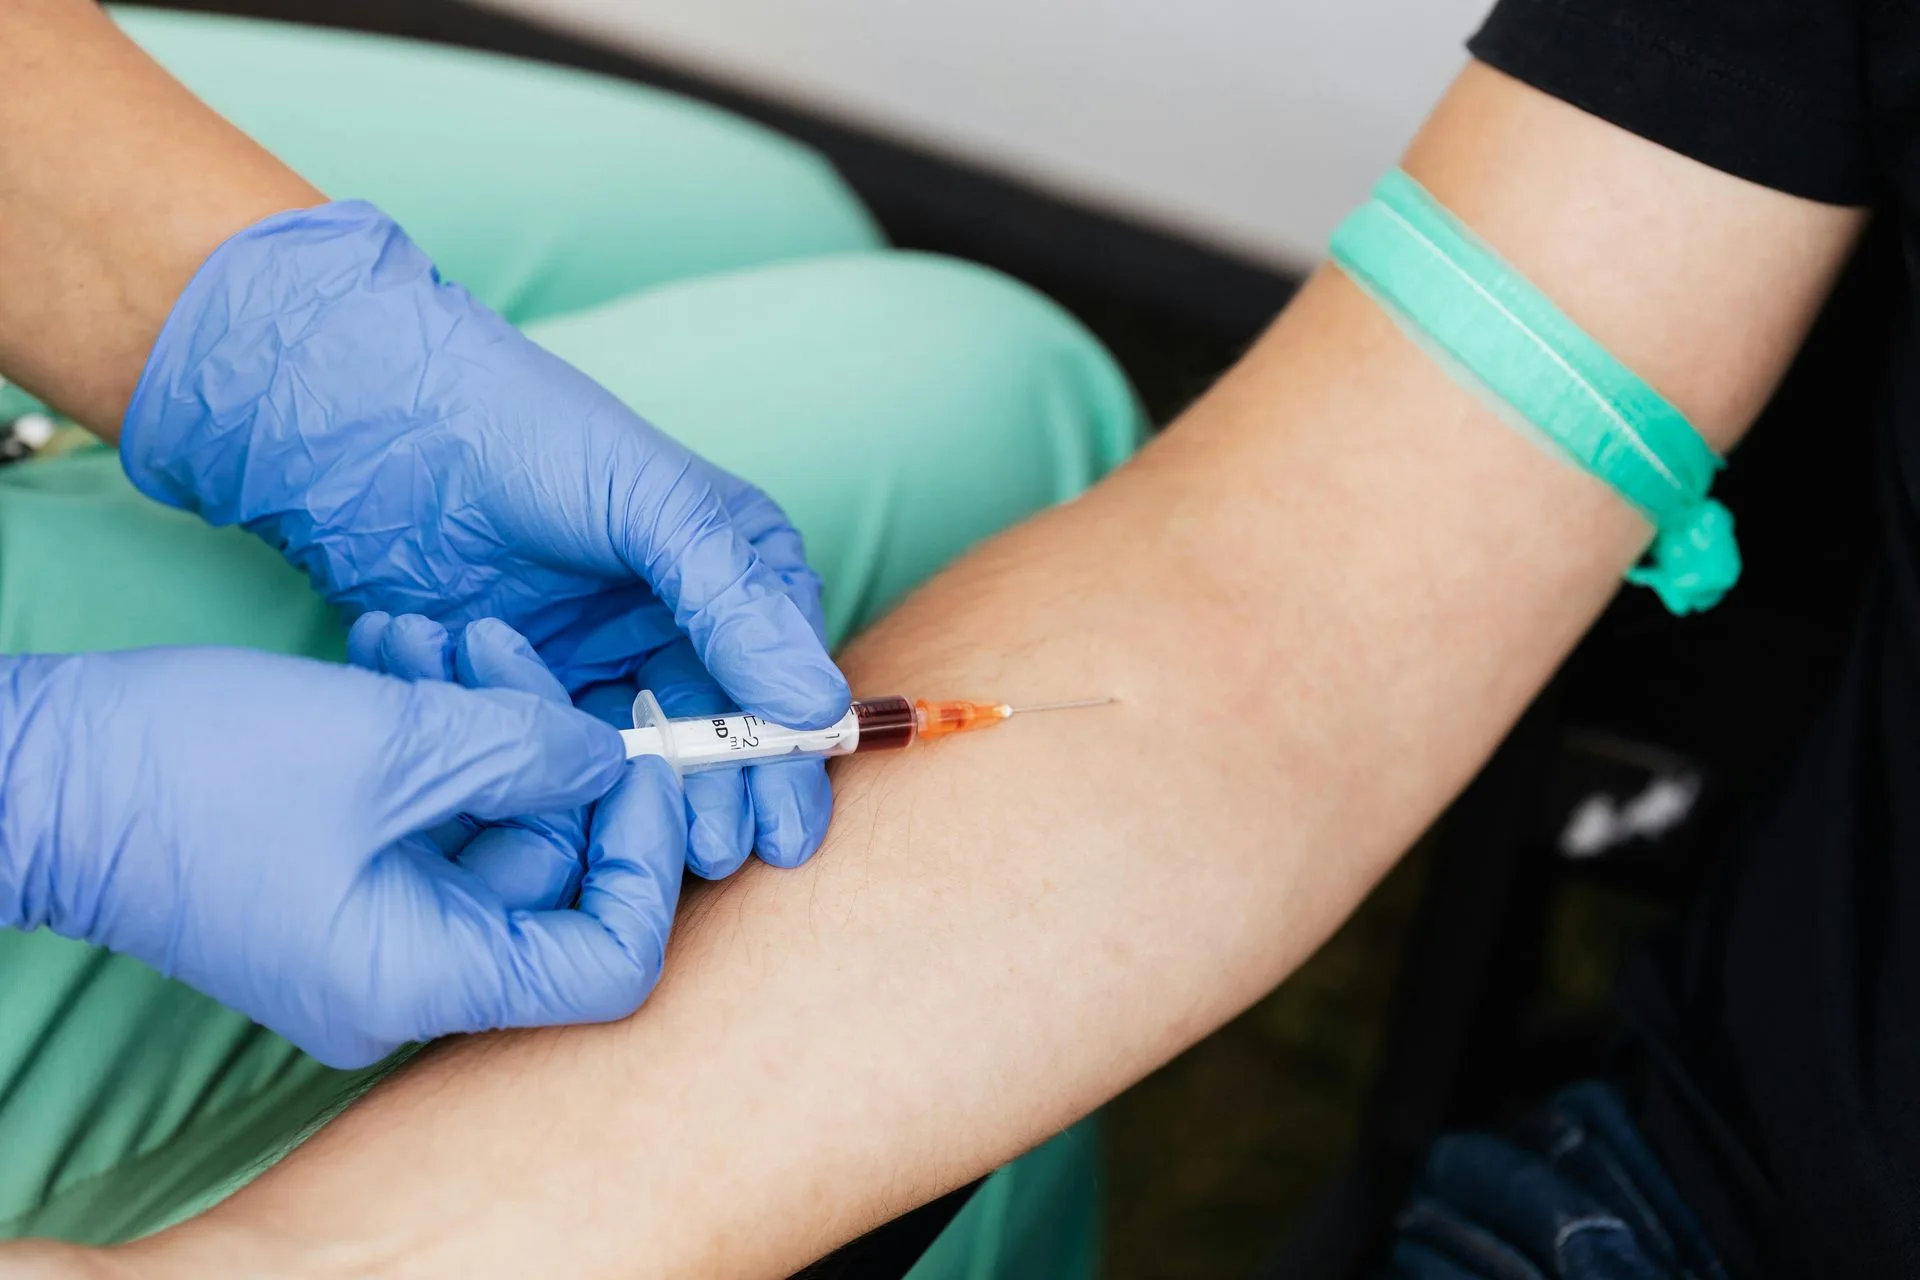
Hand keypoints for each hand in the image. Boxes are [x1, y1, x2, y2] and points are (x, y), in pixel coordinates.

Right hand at [0, 642, 685, 1069]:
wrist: (34, 772)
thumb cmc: (192, 770)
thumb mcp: (390, 743)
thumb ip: (528, 750)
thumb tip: (613, 757)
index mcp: (427, 976)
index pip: (607, 962)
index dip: (646, 859)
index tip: (644, 756)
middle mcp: (409, 974)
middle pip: (552, 874)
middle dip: (548, 748)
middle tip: (505, 648)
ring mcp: (372, 929)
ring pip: (487, 825)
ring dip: (482, 721)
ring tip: (438, 632)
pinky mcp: (340, 879)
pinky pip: (427, 813)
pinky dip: (431, 736)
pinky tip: (400, 649)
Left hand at [118, 200, 844, 873]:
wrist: (378, 428)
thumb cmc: (528, 434)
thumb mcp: (654, 506)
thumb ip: (735, 605)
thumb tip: (818, 706)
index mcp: (735, 564)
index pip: (783, 675)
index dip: (789, 756)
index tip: (787, 826)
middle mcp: (679, 618)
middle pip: (723, 731)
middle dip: (730, 797)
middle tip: (724, 855)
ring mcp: (602, 658)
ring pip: (647, 757)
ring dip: (659, 809)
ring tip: (667, 859)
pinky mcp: (529, 689)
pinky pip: (567, 756)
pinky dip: (578, 789)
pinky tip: (585, 827)